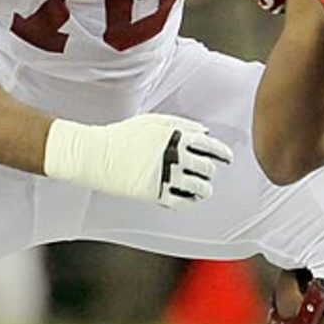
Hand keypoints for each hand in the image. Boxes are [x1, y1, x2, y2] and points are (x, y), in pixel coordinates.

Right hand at [43, 113, 233, 207]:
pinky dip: (189, 200)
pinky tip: (187, 197)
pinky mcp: (155, 194)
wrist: (96, 154)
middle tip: (207, 173)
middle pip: (207, 169)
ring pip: (200, 188)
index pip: (210, 146)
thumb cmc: (124, 135)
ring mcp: (165, 176)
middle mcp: (173, 156)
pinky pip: (183, 202)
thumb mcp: (152, 121)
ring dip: (204, 189)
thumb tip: (206, 132)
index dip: (222, 154)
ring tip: (202, 188)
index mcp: (175, 136)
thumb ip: (181, 124)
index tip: (227, 159)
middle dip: (210, 171)